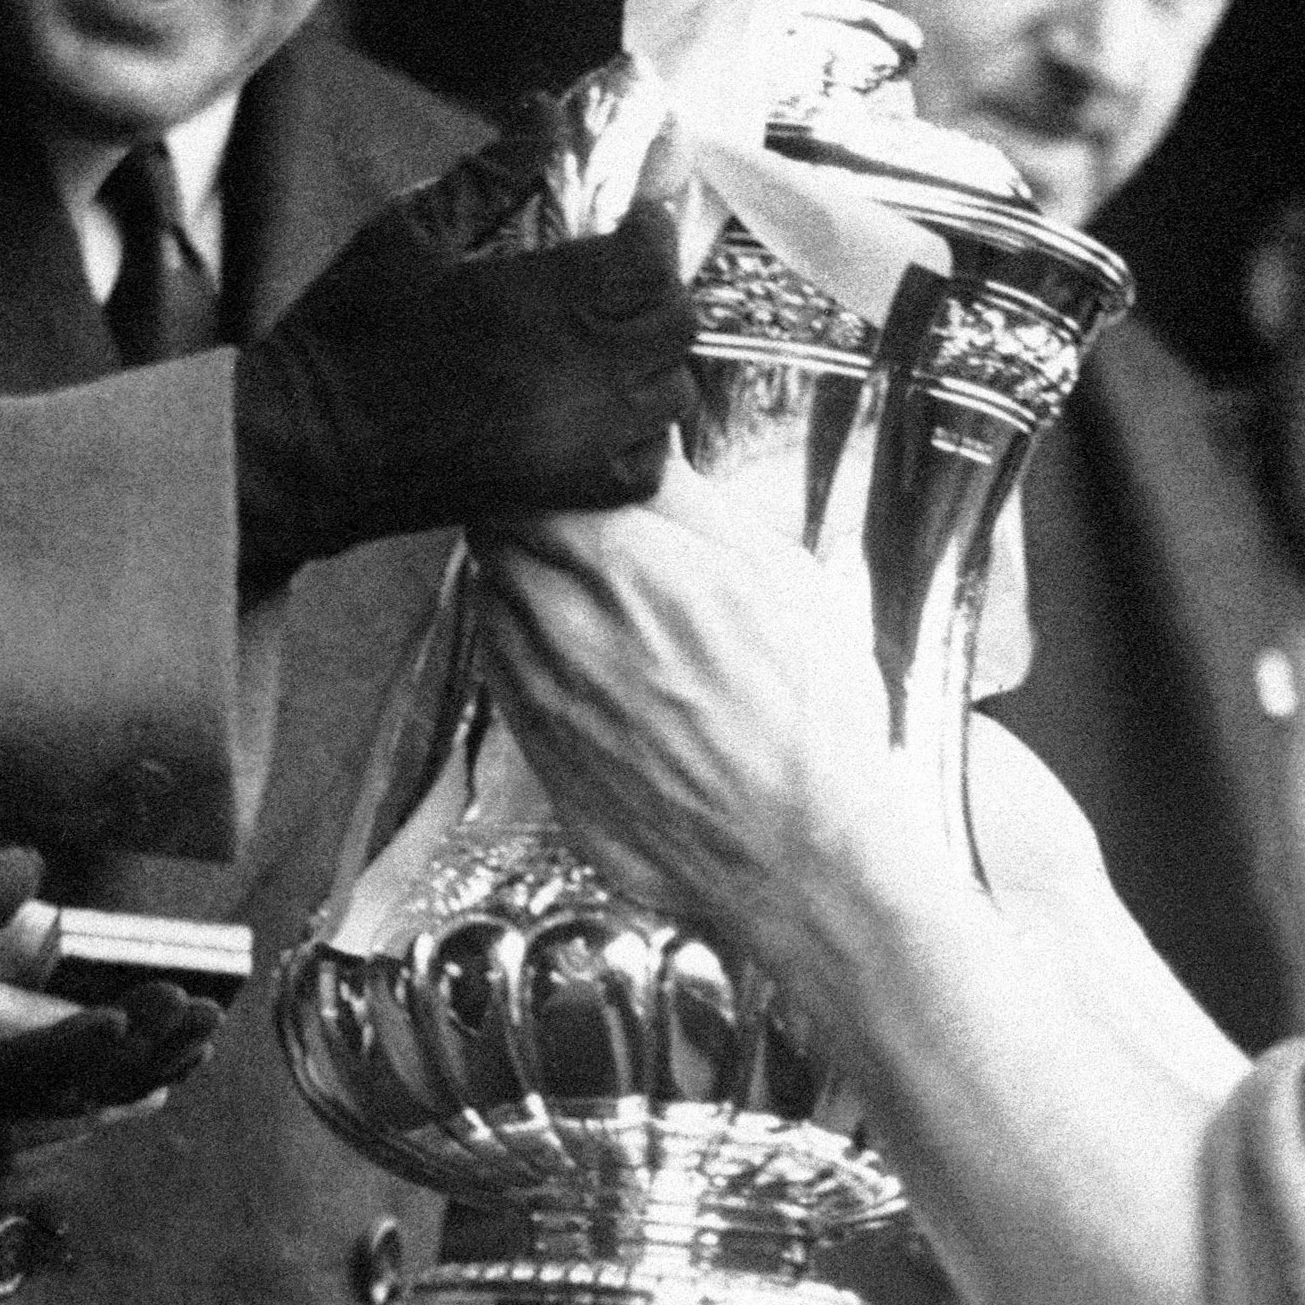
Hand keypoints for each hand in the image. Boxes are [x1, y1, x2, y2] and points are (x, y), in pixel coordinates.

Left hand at [0, 849, 219, 1179]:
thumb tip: (32, 863)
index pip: (74, 1067)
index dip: (139, 1048)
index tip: (196, 1014)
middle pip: (84, 1092)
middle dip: (154, 1060)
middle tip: (209, 1023)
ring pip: (62, 1091)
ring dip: (129, 1056)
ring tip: (184, 1013)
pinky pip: (7, 1078)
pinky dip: (66, 1057)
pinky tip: (114, 1025)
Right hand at [226, 169, 691, 585]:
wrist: (307, 447)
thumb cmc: (347, 334)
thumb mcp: (410, 232)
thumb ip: (490, 174)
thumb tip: (543, 112)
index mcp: (541, 301)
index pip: (650, 256)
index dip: (652, 226)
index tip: (632, 214)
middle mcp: (579, 373)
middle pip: (676, 323)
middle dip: (660, 286)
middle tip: (623, 270)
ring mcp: (579, 440)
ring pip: (672, 391)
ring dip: (656, 356)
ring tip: (614, 337)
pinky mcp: (563, 490)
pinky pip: (648, 463)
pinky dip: (645, 432)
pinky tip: (608, 407)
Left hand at [478, 458, 934, 969]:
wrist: (802, 858)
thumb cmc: (813, 725)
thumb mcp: (786, 584)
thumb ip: (700, 509)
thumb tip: (649, 446)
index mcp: (631, 569)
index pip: (529, 481)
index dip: (549, 466)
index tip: (575, 469)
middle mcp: (568, 627)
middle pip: (495, 534)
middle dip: (528, 516)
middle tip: (576, 521)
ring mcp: (543, 696)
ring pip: (491, 599)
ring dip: (522, 580)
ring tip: (586, 591)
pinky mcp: (538, 752)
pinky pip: (498, 670)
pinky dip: (522, 646)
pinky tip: (578, 655)